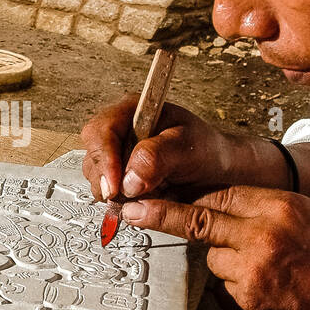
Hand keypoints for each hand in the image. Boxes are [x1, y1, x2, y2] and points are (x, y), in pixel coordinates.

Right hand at [80, 94, 233, 202]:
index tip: (115, 186)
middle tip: (129, 195)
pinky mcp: (118, 173)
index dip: (105, 159)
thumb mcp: (187, 147)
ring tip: (145, 193)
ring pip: (96, 175)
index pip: (102, 131)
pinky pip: (106, 189)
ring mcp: (117, 152)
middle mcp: (120, 128)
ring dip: (114, 191)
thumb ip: (156, 157)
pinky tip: (141, 197)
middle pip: (93, 154)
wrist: (215, 168)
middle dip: (108, 179)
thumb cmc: (205, 149)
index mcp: (133, 110)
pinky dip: (120, 199)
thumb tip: (128, 179)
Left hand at [121, 185, 309, 309]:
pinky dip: (235, 282)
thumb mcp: (309, 213)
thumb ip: (266, 205)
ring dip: (224, 258)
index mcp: (279, 207)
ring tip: (263, 266)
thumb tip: (226, 202)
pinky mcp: (246, 297)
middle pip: (199, 219)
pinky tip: (264, 284)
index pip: (221, 194)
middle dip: (161, 214)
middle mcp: (262, 236)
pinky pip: (223, 282)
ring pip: (212, 256)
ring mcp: (252, 269)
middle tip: (130, 210)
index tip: (159, 191)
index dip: (192, 195)